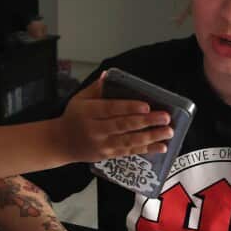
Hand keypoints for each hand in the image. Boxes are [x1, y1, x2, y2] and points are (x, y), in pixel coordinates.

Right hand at [58, 76, 172, 161]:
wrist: (61, 143)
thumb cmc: (73, 117)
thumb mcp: (79, 99)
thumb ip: (96, 88)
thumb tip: (109, 75)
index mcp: (88, 112)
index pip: (110, 109)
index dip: (129, 108)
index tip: (146, 106)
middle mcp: (95, 130)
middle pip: (123, 125)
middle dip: (146, 122)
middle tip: (165, 117)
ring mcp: (102, 145)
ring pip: (129, 141)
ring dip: (151, 137)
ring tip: (168, 132)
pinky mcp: (108, 155)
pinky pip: (129, 152)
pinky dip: (146, 149)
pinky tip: (161, 146)